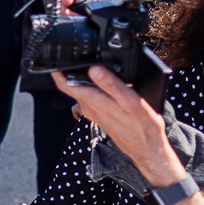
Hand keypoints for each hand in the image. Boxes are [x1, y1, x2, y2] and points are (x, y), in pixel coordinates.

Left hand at [50, 66, 181, 186]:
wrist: (147, 150)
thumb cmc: (142, 128)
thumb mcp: (132, 102)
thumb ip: (112, 85)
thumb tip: (94, 69)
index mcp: (94, 101)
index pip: (64, 84)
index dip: (57, 68)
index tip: (56, 56)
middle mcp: (89, 107)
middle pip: (71, 85)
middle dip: (70, 69)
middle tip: (75, 54)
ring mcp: (94, 112)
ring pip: (81, 91)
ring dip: (82, 78)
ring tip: (89, 63)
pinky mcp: (101, 115)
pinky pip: (90, 97)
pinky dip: (92, 87)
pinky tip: (103, 82)